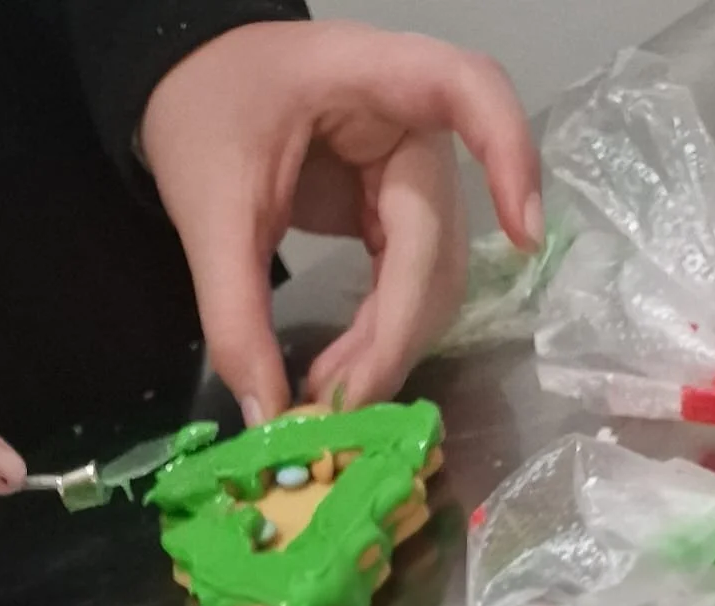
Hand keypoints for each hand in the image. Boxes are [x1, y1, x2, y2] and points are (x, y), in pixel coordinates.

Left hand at [141, 22, 540, 418]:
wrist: (191, 90)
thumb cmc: (205, 112)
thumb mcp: (208, 209)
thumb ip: (234, 314)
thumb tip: (267, 420)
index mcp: (373, 76)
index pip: (469, 90)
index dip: (508, 154)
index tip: (523, 236)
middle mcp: (413, 124)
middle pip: (439, 238)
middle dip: (396, 333)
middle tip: (343, 407)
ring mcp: (412, 174)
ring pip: (433, 278)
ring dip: (390, 348)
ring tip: (330, 399)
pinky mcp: (399, 214)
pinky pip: (409, 287)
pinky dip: (380, 339)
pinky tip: (340, 376)